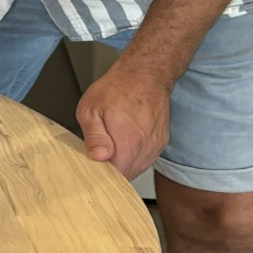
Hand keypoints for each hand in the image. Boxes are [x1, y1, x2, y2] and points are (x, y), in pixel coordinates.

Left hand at [75, 63, 171, 178]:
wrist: (145, 74)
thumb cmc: (116, 89)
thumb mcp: (91, 110)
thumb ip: (94, 137)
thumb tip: (98, 158)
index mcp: (127, 146)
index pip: (114, 178)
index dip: (101, 175)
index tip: (91, 167)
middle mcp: (145, 150)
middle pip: (126, 175)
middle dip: (111, 169)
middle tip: (98, 152)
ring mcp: (155, 147)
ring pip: (136, 167)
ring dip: (123, 161)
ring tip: (111, 142)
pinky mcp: (161, 142)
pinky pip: (145, 157)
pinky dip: (134, 154)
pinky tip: (124, 139)